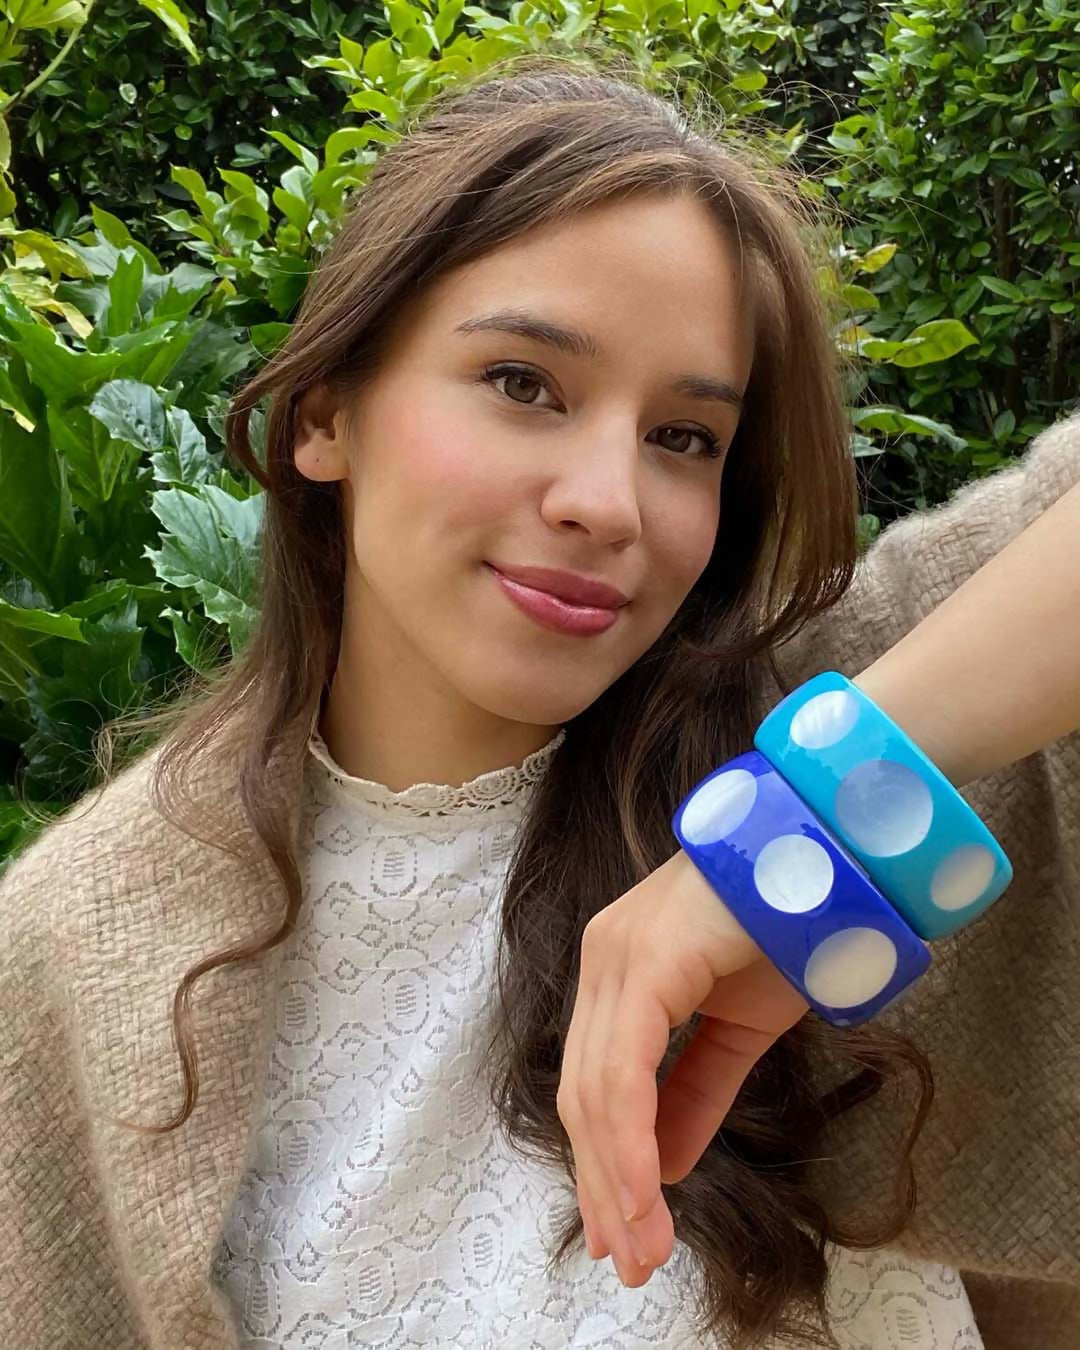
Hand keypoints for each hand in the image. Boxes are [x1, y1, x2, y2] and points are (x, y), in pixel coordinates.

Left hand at [556, 848, 808, 1285]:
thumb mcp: (738, 1030)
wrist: (830, 859)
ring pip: (595, 1091)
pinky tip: (645, 1193)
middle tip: (629, 1260)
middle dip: (602, 1188)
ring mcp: (617, 956)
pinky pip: (623, 1067)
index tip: (622, 1235)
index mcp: (619, 975)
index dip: (602, 1166)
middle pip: (581, 1097)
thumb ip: (695, 1093)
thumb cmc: (787, 929)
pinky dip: (629, 1139)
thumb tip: (664, 1166)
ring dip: (616, 1181)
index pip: (592, 1086)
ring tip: (642, 1248)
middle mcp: (603, 962)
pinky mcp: (643, 958)